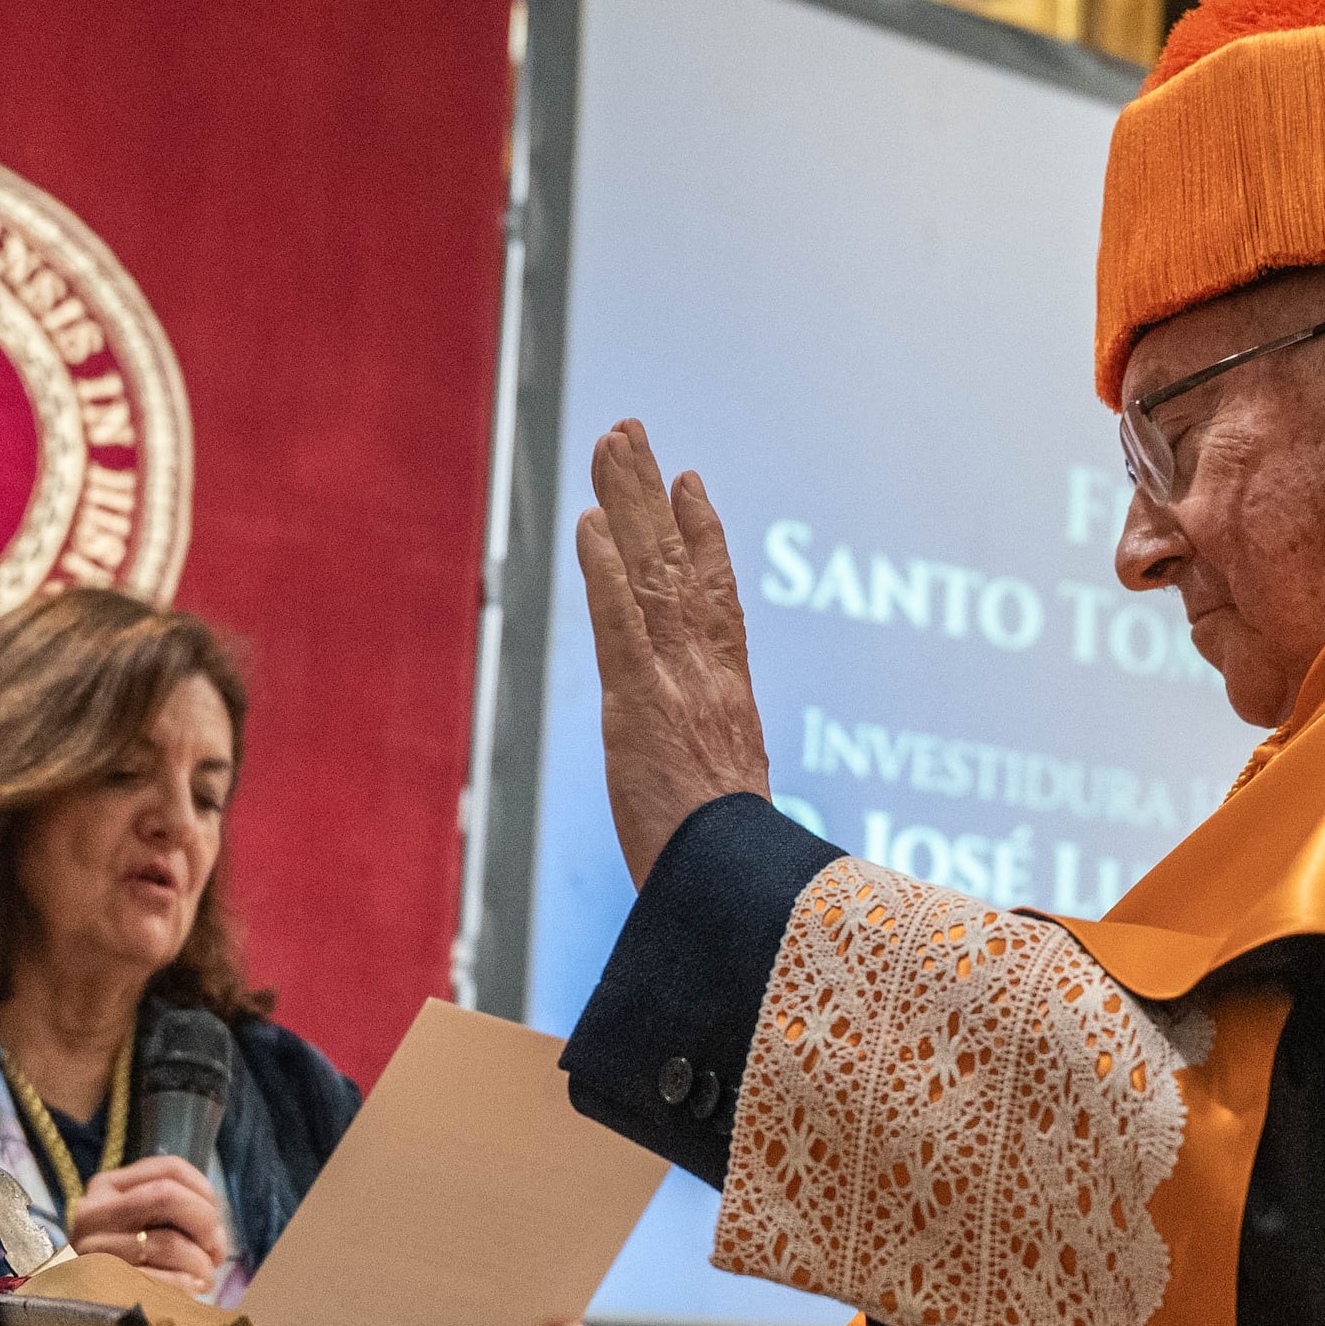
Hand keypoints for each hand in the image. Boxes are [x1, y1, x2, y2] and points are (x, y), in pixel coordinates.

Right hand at [64, 1155, 232, 1294]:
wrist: (84, 1319)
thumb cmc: (126, 1267)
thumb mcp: (141, 1226)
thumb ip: (172, 1210)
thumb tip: (214, 1221)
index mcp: (106, 1188)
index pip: (169, 1168)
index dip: (205, 1192)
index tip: (215, 1222)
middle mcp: (92, 1213)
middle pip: (167, 1194)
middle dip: (205, 1223)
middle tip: (215, 1252)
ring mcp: (91, 1251)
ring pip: (168, 1242)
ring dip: (200, 1264)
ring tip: (203, 1279)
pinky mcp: (99, 1288)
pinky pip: (160, 1280)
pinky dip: (185, 1287)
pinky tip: (188, 1294)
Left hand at [574, 419, 773, 886]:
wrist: (732, 894)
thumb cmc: (732, 872)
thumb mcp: (733, 811)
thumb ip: (720, 776)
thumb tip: (721, 793)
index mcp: (732, 699)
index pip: (719, 598)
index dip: (706, 536)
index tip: (692, 483)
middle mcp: (709, 676)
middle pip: (681, 564)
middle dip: (653, 493)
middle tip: (631, 431)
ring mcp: (677, 685)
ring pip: (652, 575)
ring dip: (629, 503)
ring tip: (612, 443)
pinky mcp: (641, 706)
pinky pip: (620, 626)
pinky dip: (605, 572)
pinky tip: (592, 524)